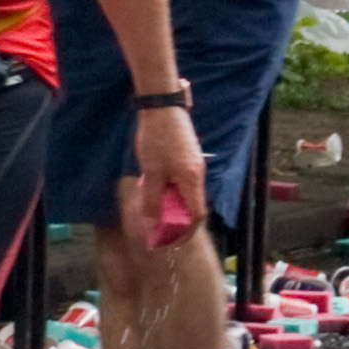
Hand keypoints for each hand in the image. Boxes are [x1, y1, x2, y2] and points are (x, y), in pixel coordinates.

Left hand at [132, 108, 206, 247]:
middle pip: (192, 205)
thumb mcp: (151, 173)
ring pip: (186, 192)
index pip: (196, 215)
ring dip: (172, 203)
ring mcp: (195, 163)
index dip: (185, 232)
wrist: (162, 107)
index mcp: (192, 180)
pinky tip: (156, 185)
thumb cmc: (157, 140)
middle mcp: (198, 173)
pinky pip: (183, 180)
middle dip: (176, 219)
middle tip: (157, 226)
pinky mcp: (188, 155)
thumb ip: (153, 199)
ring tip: (152, 205)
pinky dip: (171, 189)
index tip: (170, 241)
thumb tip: (152, 223)